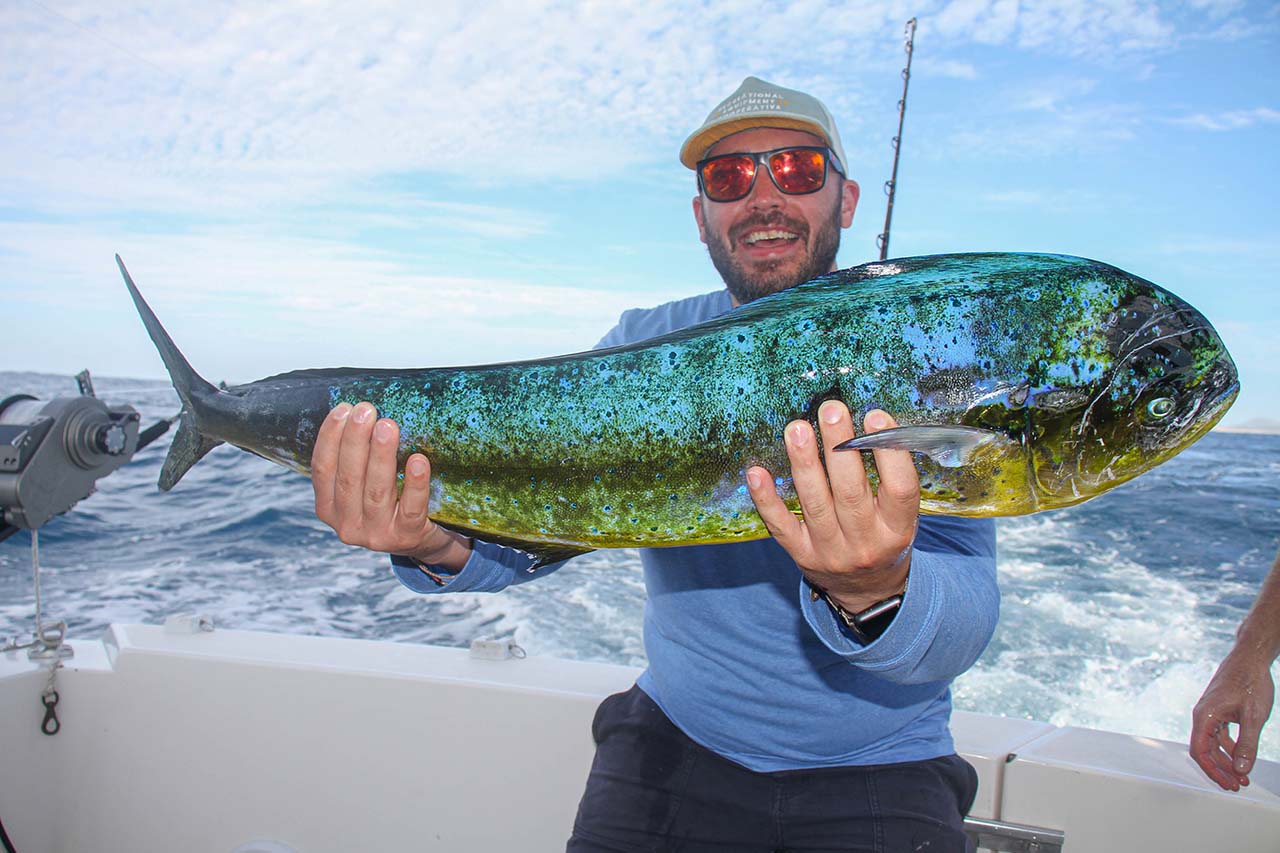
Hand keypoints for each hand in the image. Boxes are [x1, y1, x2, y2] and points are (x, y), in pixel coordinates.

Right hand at [311, 402, 470, 570]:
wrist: (422, 540)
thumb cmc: (390, 502)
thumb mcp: (363, 487)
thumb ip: (356, 461)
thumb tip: (358, 411)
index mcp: (328, 508)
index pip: (322, 470)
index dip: (330, 438)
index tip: (343, 409)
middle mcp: (347, 525)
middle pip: (348, 478)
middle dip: (355, 440)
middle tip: (366, 410)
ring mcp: (376, 535)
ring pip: (377, 491)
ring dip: (381, 455)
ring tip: (387, 426)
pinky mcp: (406, 536)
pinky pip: (411, 507)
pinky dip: (415, 483)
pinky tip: (418, 460)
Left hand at [746, 402, 917, 611]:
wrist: (867, 591)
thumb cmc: (884, 538)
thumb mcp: (900, 516)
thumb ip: (889, 478)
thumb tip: (870, 421)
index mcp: (898, 529)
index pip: (900, 489)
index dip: (889, 452)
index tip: (875, 416)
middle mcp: (866, 542)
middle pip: (851, 492)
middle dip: (840, 447)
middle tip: (830, 410)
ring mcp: (831, 551)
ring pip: (816, 504)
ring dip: (804, 463)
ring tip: (797, 428)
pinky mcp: (802, 555)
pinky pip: (781, 525)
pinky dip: (767, 499)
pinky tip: (756, 472)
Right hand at [1190, 650, 1274, 790]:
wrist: (1250, 657)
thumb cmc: (1251, 682)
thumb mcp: (1254, 717)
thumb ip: (1247, 745)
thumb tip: (1241, 769)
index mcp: (1205, 716)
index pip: (1200, 751)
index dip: (1213, 771)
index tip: (1228, 783)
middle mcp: (1202, 715)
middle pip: (1205, 750)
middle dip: (1222, 769)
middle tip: (1238, 784)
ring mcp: (1209, 712)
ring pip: (1213, 743)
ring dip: (1227, 760)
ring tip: (1243, 774)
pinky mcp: (1218, 710)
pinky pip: (1219, 734)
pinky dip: (1230, 747)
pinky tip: (1242, 756)